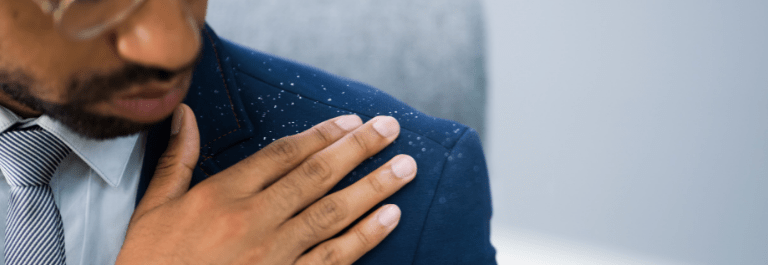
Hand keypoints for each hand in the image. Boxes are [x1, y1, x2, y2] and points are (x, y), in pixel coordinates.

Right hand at [116, 104, 416, 264]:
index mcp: (222, 194)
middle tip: (391, 128)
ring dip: (374, 186)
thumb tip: (186, 113)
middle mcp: (254, 219)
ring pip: (333, 212)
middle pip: (317, 174)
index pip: (284, 153)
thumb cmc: (151, 261)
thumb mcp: (155, 207)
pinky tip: (390, 217)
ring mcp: (274, 254)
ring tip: (406, 167)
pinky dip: (365, 237)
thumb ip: (177, 158)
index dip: (323, 134)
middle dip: (360, 149)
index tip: (352, 121)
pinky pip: (334, 257)